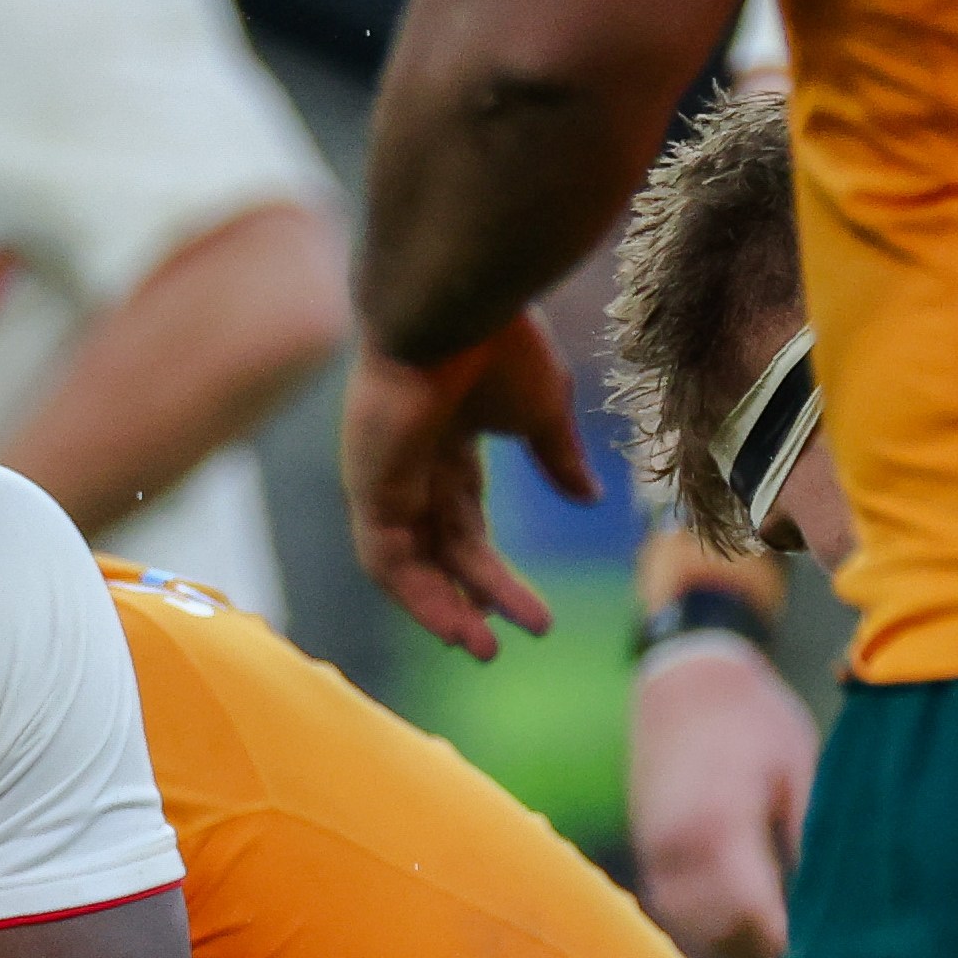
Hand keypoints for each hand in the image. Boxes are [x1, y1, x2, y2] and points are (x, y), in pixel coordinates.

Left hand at [341, 317, 588, 659]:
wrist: (451, 308)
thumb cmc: (497, 343)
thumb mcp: (542, 410)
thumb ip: (557, 457)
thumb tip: (589, 500)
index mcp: (449, 442)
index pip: (466, 522)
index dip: (493, 571)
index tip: (536, 617)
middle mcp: (412, 465)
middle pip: (445, 548)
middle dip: (478, 596)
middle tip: (510, 642)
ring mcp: (385, 478)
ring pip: (410, 564)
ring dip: (443, 609)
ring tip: (481, 649)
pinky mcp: (368, 487)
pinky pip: (384, 558)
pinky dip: (415, 594)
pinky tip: (451, 625)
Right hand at [625, 643, 821, 957]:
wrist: (686, 680)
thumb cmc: (755, 719)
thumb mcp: (800, 772)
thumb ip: (810, 842)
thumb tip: (838, 909)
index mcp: (719, 827)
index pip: (756, 919)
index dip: (793, 949)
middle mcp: (677, 850)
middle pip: (725, 936)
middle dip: (771, 956)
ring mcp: (657, 855)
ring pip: (698, 931)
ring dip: (741, 947)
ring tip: (791, 950)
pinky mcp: (649, 854)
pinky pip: (680, 912)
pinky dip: (715, 927)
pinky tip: (753, 925)